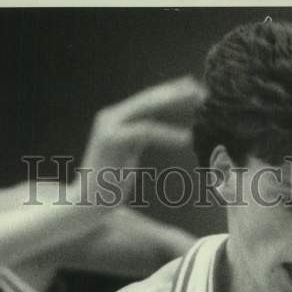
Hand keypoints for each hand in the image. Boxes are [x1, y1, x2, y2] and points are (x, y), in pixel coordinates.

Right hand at [77, 76, 204, 203]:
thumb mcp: (129, 153)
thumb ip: (142, 137)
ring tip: (200, 106)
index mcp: (116, 117)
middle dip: (178, 92)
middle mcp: (112, 116)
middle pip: (149, 98)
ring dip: (175, 104)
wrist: (87, 203)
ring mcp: (110, 126)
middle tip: (204, 91)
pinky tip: (187, 139)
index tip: (196, 88)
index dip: (172, 91)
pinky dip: (167, 134)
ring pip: (147, 108)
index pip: (148, 98)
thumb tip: (164, 130)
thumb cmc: (110, 183)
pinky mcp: (111, 141)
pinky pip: (145, 132)